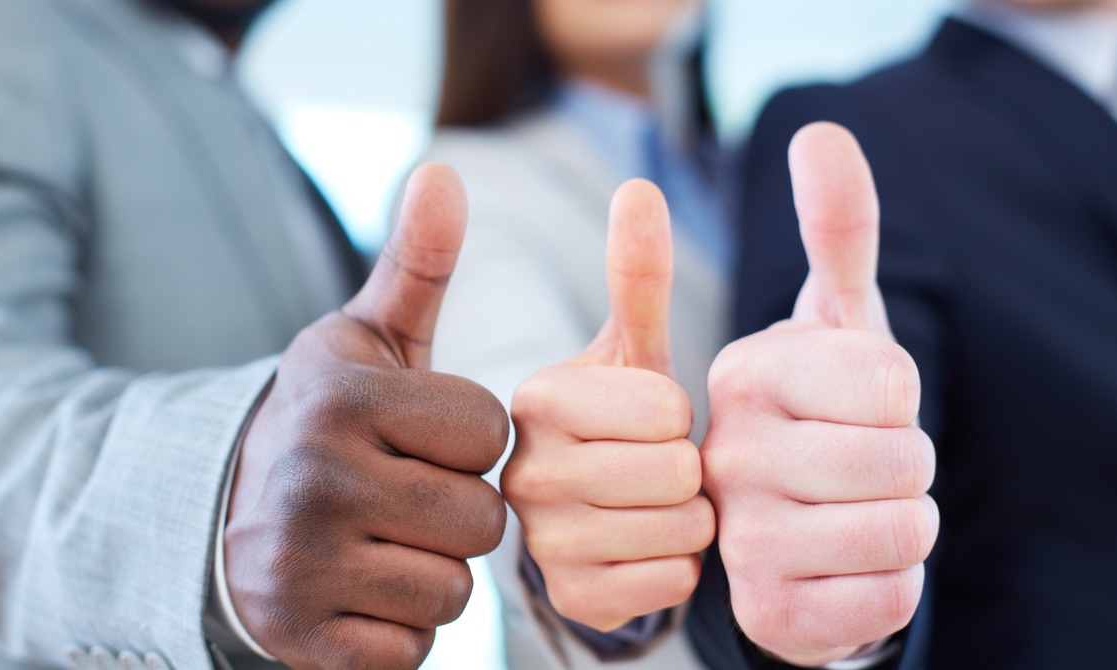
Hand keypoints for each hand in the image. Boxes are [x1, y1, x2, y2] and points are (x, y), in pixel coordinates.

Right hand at [223, 164, 507, 669]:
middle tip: (403, 494)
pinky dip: (399, 625)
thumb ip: (417, 263)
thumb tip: (445, 169)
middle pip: (482, 518)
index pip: (491, 431)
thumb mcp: (364, 340)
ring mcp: (298, 567)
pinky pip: (414, 647)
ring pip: (454, 588)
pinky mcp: (301, 639)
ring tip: (382, 539)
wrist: (226, 512)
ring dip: (432, 569)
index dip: (470, 439)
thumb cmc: (327, 421)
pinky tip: (360, 588)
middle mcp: (310, 479)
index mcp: (337, 398)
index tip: (421, 437)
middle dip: (458, 509)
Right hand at [502, 180, 714, 632]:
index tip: (643, 419)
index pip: (668, 409)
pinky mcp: (568, 599)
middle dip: (685, 469)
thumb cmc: (609, 422)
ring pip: (682, 531)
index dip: (676, 415)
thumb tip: (640, 186)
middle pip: (678, 473)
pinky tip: (640, 547)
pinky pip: (672, 585)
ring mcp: (540, 544)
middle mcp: (524, 472)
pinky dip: (675, 566)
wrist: (575, 512)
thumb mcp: (623, 351)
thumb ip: (635, 274)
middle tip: (649, 465)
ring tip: (647, 504)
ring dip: (686, 519)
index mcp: (536, 398)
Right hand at [702, 123, 938, 665]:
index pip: (890, 383)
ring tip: (847, 514)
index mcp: (737, 375)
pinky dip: (885, 588)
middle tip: (853, 465)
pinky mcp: (763, 612)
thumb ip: (834, 231)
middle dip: (906, 466)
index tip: (850, 405)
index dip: (899, 399)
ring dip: (902, 526)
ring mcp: (729, 539)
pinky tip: (833, 569)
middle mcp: (715, 454)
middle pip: (902, 462)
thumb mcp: (826, 327)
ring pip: (903, 534)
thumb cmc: (807, 417)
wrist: (759, 533)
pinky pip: (885, 601)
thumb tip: (821, 132)